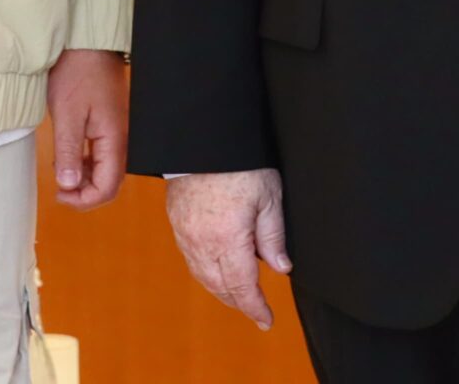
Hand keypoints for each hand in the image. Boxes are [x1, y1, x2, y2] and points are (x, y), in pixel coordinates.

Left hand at [47, 48, 128, 208]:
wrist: (88, 43)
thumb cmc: (77, 73)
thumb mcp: (67, 114)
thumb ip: (68, 152)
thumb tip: (68, 185)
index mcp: (114, 139)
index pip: (108, 187)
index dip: (84, 200)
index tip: (60, 195)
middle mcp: (121, 140)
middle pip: (109, 182)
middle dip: (84, 192)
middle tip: (59, 188)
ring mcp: (116, 132)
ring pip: (105, 170)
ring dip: (83, 178)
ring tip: (60, 170)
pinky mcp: (109, 125)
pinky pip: (102, 155)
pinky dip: (85, 163)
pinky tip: (68, 156)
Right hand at [166, 169, 290, 329]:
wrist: (202, 137)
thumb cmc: (240, 162)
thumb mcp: (269, 197)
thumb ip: (273, 236)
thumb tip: (280, 268)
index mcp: (228, 239)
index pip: (243, 287)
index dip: (255, 307)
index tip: (266, 320)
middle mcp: (202, 243)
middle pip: (221, 287)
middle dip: (240, 303)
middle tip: (256, 311)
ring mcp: (186, 234)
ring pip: (203, 276)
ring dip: (221, 291)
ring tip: (238, 296)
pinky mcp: (177, 222)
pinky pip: (190, 259)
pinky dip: (205, 273)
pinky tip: (216, 271)